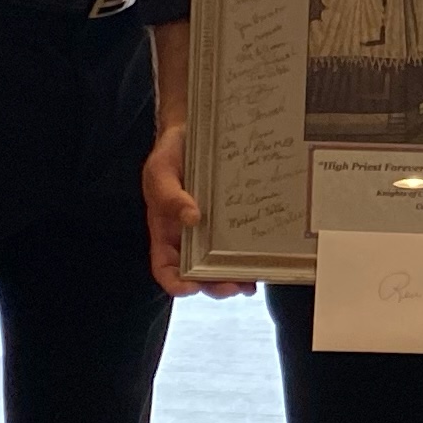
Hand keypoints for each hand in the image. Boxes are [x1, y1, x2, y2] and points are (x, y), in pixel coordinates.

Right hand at [142, 119, 246, 297]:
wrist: (191, 133)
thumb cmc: (170, 156)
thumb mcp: (160, 172)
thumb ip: (169, 196)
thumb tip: (192, 218)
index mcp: (165, 233)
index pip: (165, 268)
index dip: (175, 283)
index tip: (190, 288)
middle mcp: (188, 239)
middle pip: (198, 274)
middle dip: (214, 286)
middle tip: (232, 286)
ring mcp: (211, 233)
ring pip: (221, 266)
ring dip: (235, 279)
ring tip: (250, 281)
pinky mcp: (231, 222)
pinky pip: (240, 245)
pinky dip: (249, 258)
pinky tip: (261, 263)